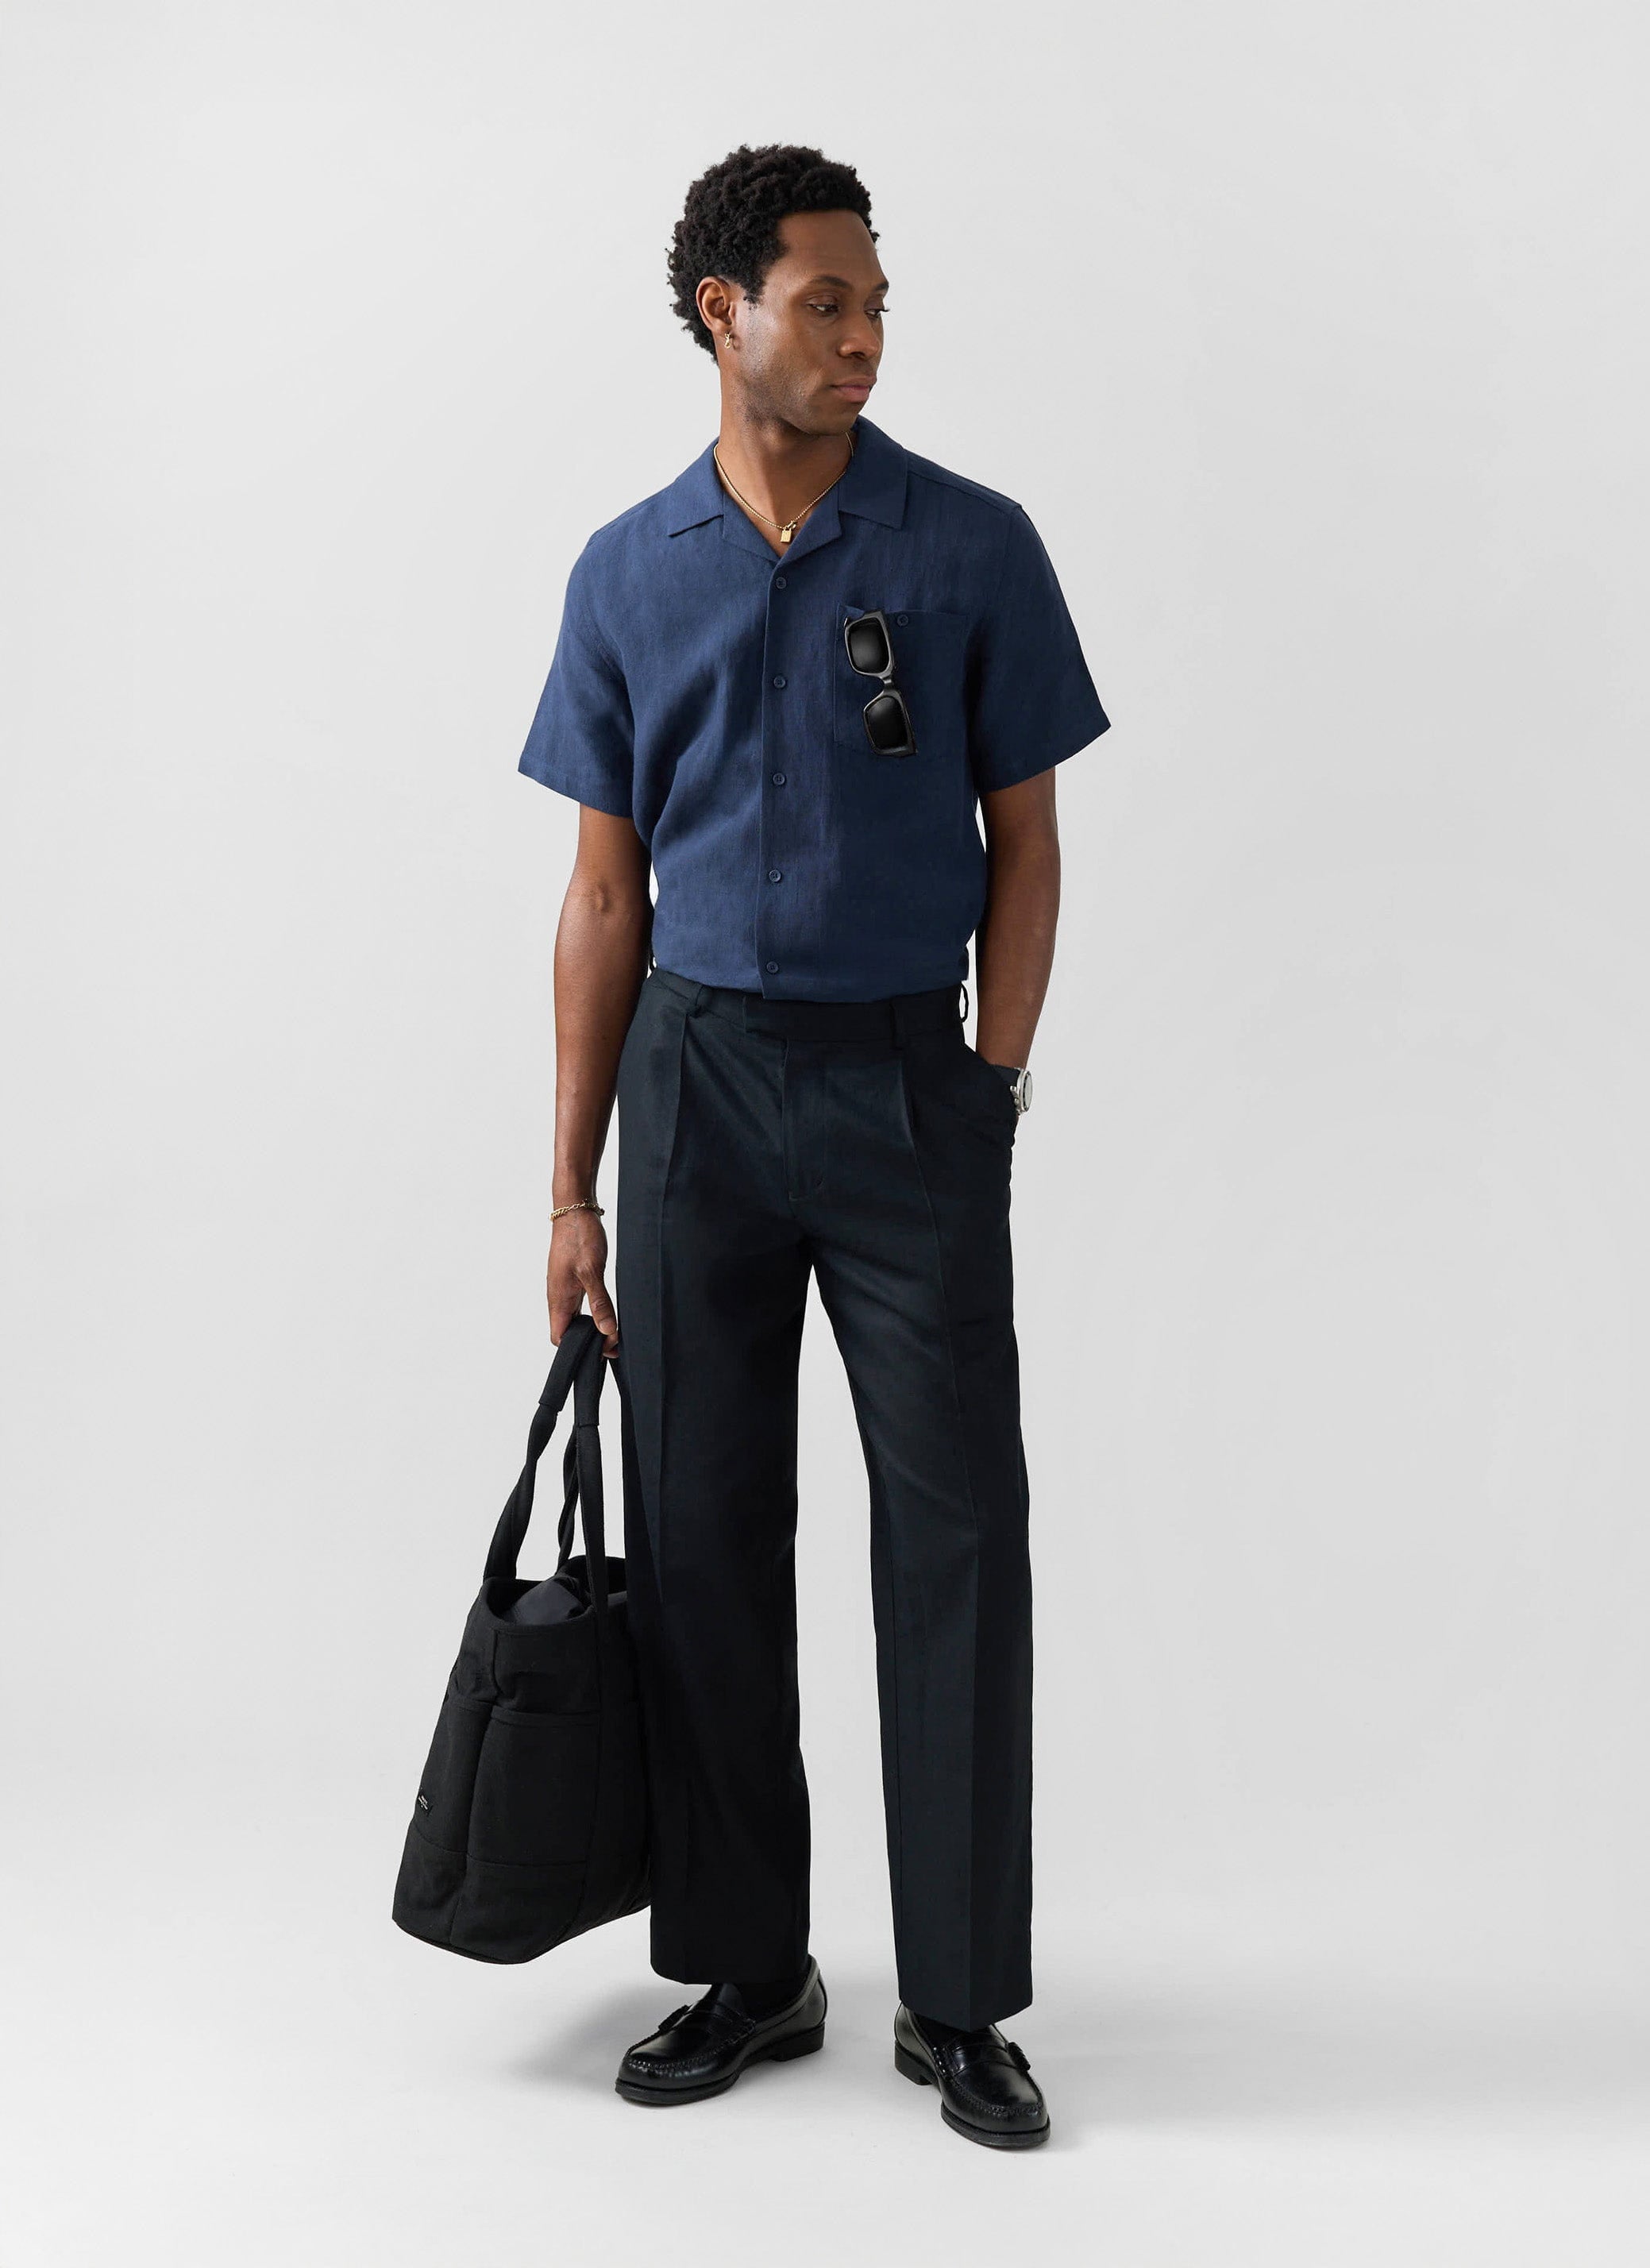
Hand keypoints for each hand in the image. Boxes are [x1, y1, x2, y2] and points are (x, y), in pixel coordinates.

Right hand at [547, 1209, 619, 1356]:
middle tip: (616, 1342)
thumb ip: (600, 1302)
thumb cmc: (580, 1237)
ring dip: (592, 1327)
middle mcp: (558, 1297)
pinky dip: (592, 1313)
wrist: (574, 1210)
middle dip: (588, 1342)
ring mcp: (564, 1288)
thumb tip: (607, 1332)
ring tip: (615, 1331)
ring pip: (575, 1319)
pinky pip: (579, 1305)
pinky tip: (607, 1311)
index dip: (577, 1350)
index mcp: (559, 1299)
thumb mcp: (592, 1271)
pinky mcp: (572, 1280)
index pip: (559, 1338)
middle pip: (567, 1331)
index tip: (603, 1348)